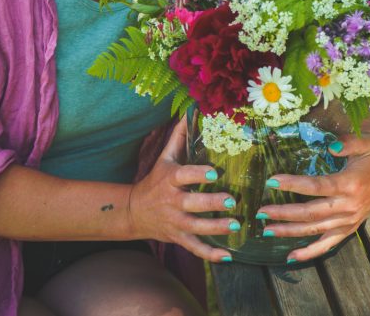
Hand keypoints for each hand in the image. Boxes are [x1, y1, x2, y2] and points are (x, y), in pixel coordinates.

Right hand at [127, 120, 237, 261]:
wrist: (134, 211)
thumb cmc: (155, 180)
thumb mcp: (165, 158)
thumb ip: (180, 137)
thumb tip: (192, 112)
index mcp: (170, 179)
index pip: (184, 175)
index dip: (198, 174)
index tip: (214, 173)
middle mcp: (172, 202)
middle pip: (192, 204)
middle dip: (212, 204)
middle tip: (232, 201)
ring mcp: (175, 222)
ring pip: (196, 228)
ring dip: (216, 228)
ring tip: (235, 226)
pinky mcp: (178, 238)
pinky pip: (195, 248)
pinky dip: (210, 254)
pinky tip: (228, 256)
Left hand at [257, 130, 369, 261]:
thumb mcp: (367, 142)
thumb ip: (350, 142)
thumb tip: (332, 146)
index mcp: (349, 184)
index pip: (316, 186)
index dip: (293, 184)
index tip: (271, 181)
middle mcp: (348, 206)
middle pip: (310, 213)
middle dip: (283, 213)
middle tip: (261, 211)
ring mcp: (347, 221)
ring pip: (314, 230)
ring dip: (289, 232)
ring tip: (266, 230)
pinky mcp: (347, 229)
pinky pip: (326, 245)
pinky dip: (309, 253)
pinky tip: (290, 256)